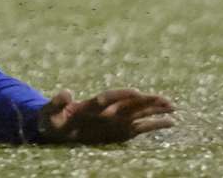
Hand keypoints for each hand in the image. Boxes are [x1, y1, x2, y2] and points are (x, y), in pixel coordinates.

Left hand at [37, 88, 176, 143]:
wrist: (57, 128)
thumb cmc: (52, 120)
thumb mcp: (50, 113)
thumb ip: (57, 103)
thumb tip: (66, 91)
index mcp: (90, 105)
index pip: (108, 99)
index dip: (121, 95)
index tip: (136, 92)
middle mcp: (107, 111)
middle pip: (129, 104)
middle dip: (146, 101)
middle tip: (165, 99)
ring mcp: (116, 120)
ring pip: (138, 113)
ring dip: (154, 109)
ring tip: (172, 106)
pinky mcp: (121, 131)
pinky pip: (141, 127)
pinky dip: (155, 125)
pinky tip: (171, 122)